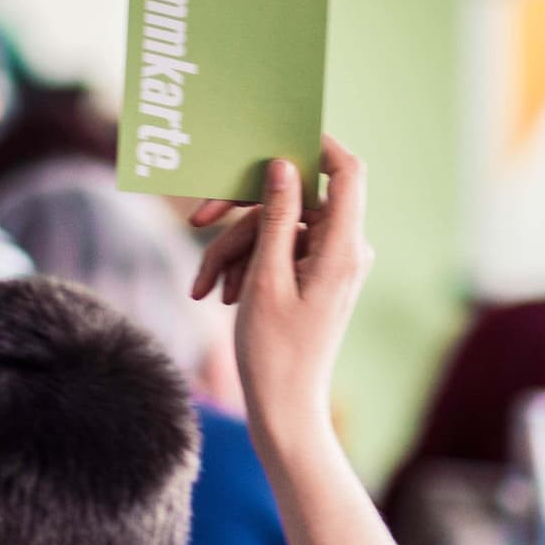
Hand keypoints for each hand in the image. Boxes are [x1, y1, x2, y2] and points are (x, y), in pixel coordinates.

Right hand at [191, 139, 371, 443]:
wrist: (284, 409)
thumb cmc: (274, 352)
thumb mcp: (266, 279)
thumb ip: (278, 217)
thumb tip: (284, 165)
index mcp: (343, 248)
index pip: (346, 172)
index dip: (317, 145)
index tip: (275, 135)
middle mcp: (345, 250)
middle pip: (294, 200)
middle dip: (243, 213)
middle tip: (198, 217)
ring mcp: (330, 263)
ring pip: (276, 228)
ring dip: (234, 250)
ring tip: (205, 287)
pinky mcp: (313, 275)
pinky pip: (278, 251)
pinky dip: (245, 265)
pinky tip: (219, 293)